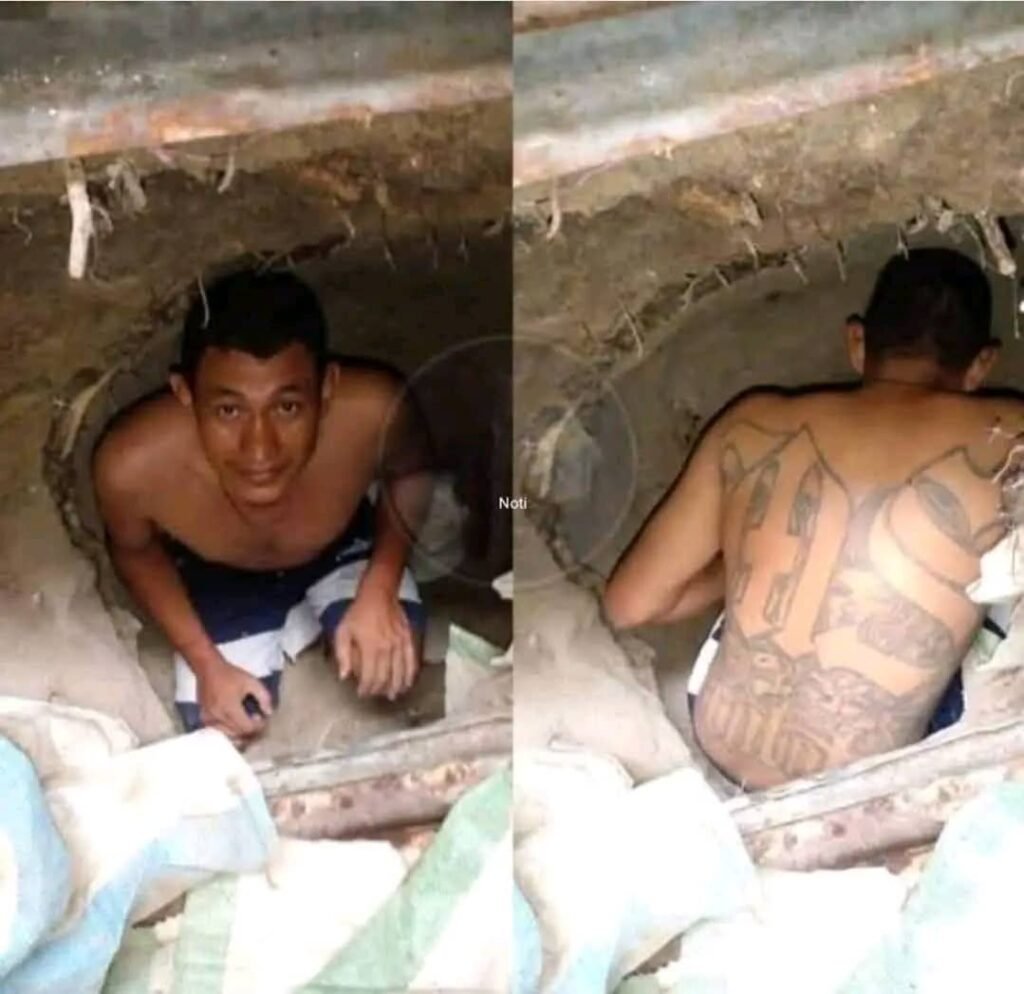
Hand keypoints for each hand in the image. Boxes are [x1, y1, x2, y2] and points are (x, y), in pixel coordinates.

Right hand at [197, 658, 273, 744]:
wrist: (208, 669)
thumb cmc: (231, 674)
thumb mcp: (252, 682)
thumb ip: (264, 697)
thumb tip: (269, 713)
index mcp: (230, 708)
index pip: (247, 728)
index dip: (258, 727)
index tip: (262, 719)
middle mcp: (218, 716)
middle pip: (238, 733)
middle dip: (250, 730)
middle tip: (257, 721)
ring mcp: (209, 719)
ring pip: (228, 735)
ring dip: (239, 732)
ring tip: (247, 721)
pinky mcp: (204, 718)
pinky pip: (218, 731)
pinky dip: (228, 730)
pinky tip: (234, 722)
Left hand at [334, 584, 416, 699]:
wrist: (379, 595)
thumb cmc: (358, 614)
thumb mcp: (342, 632)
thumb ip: (342, 655)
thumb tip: (343, 676)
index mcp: (370, 648)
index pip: (370, 677)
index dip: (366, 689)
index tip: (362, 693)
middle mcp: (387, 649)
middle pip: (386, 677)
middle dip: (379, 690)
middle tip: (374, 694)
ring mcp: (400, 645)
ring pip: (401, 673)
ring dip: (396, 687)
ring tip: (392, 696)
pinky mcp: (408, 640)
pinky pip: (412, 661)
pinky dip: (410, 675)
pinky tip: (407, 684)